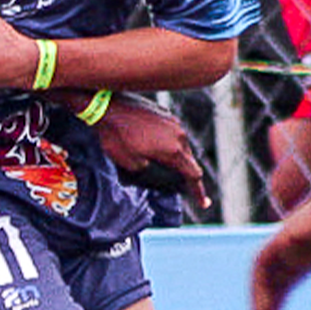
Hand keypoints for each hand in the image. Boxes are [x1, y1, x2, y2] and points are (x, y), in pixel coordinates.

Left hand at [91, 94, 207, 208]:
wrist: (106, 106)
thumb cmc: (116, 137)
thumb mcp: (131, 165)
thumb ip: (150, 173)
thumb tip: (158, 174)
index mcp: (173, 151)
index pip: (193, 175)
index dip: (199, 192)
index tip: (204, 203)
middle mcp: (178, 135)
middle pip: (189, 161)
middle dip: (185, 175)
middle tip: (181, 186)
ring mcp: (173, 122)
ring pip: (181, 146)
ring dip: (175, 157)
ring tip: (163, 165)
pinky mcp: (165, 114)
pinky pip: (172, 133)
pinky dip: (168, 143)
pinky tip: (153, 146)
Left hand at [249, 174, 310, 309]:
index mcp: (306, 262)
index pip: (281, 291)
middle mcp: (290, 254)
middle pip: (268, 287)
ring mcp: (284, 244)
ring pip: (260, 276)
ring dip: (258, 303)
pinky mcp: (282, 236)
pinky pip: (261, 263)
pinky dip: (259, 285)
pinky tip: (266, 307)